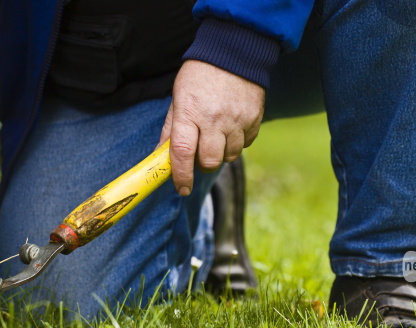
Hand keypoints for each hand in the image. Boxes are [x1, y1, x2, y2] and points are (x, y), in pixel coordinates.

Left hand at [159, 60, 264, 195]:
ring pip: (229, 156)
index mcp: (189, 112)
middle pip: (210, 161)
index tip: (182, 188)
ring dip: (221, 153)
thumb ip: (170, 129)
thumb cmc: (200, 76)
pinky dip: (237, 142)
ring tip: (217, 135)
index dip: (181, 175)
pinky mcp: (254, 118)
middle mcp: (214, 118)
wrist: (234, 51)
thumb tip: (161, 156)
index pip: (184, 152)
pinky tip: (231, 126)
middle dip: (203, 163)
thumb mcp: (178, 98)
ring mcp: (236, 119)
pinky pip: (245, 144)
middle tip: (200, 152)